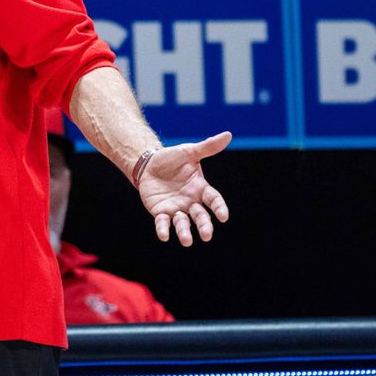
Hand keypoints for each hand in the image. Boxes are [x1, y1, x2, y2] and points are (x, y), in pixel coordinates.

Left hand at [138, 132, 230, 246]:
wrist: (148, 164)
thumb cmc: (171, 158)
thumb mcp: (188, 152)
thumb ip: (207, 147)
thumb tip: (228, 134)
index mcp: (201, 188)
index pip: (213, 200)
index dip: (219, 208)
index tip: (223, 216)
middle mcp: (191, 201)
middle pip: (200, 216)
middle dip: (204, 226)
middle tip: (206, 235)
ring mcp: (176, 208)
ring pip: (183, 223)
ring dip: (185, 232)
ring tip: (187, 240)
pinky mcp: (161, 212)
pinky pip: (163, 222)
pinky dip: (163, 229)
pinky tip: (164, 236)